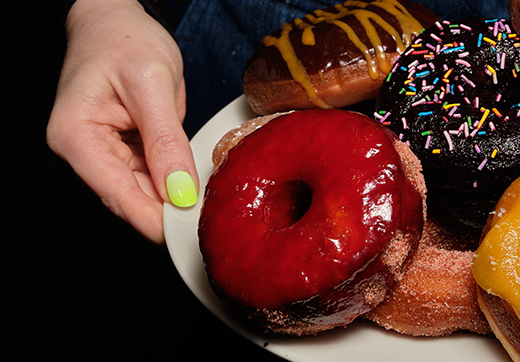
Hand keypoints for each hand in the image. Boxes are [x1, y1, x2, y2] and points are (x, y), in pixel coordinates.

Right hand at [47, 0, 194, 242]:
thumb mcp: (151, 82)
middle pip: (129, 199)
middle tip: (209, 220)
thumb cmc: (124, 40)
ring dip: (175, 196)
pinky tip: (198, 179)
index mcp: (75, 136)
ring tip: (210, 197)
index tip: (185, 233)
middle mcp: (82, 152)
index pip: (116, 193)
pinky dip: (175, 180)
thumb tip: (179, 190)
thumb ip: (165, 138)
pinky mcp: (123, 152)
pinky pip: (152, 177)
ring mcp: (103, 154)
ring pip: (144, 192)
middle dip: (168, 210)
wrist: (117, 22)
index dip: (153, 218)